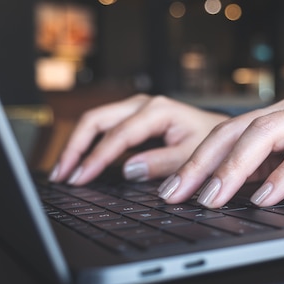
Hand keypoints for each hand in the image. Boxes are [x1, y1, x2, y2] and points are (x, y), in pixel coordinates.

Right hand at [49, 94, 228, 184]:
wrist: (223, 132)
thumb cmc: (212, 142)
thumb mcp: (193, 155)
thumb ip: (162, 163)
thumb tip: (128, 170)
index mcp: (157, 110)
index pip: (117, 135)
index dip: (95, 158)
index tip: (78, 178)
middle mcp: (143, 104)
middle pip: (96, 120)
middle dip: (75, 148)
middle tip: (60, 175)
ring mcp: (136, 109)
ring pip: (95, 122)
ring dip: (77, 145)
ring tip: (62, 172)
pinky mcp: (133, 118)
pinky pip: (103, 128)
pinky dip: (88, 144)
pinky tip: (79, 163)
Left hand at [157, 97, 283, 207]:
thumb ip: (264, 167)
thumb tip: (223, 189)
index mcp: (273, 118)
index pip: (222, 135)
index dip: (192, 161)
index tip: (168, 190)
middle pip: (234, 131)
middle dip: (200, 163)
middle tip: (175, 194)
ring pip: (265, 134)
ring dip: (234, 167)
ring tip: (212, 196)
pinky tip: (267, 195)